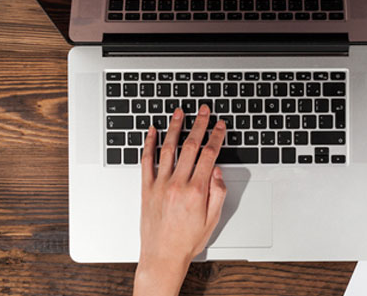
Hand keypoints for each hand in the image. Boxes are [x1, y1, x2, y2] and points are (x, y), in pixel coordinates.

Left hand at [133, 105, 226, 295]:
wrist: (162, 256)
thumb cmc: (188, 240)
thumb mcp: (213, 219)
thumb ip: (218, 193)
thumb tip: (217, 171)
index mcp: (196, 191)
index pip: (209, 155)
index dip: (216, 136)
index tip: (220, 125)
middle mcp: (177, 184)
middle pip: (190, 146)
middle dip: (199, 125)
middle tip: (204, 110)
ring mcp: (159, 184)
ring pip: (168, 148)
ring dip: (175, 128)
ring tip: (179, 112)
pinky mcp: (146, 188)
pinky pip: (146, 161)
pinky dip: (148, 144)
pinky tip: (151, 132)